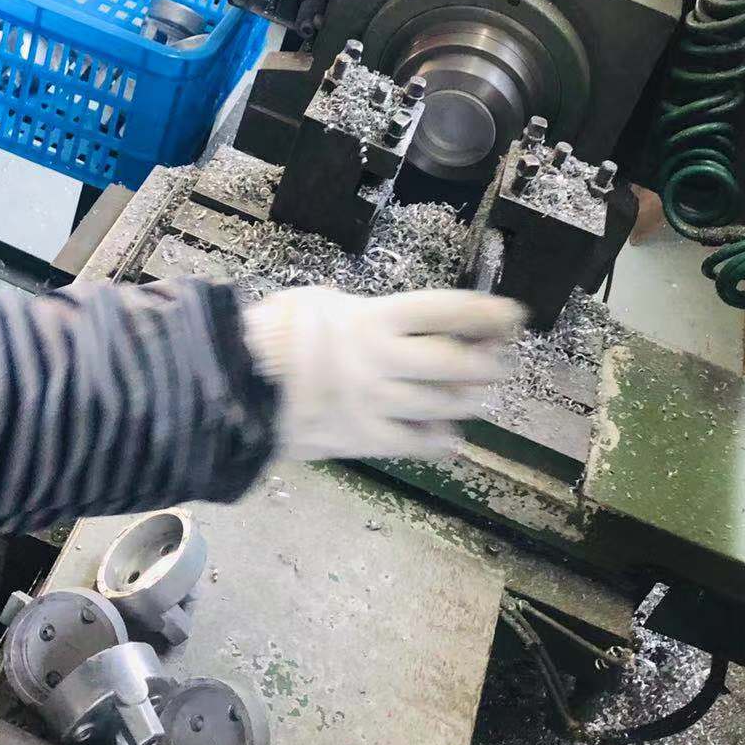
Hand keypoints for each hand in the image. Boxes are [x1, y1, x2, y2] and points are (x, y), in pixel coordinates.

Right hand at [242, 288, 522, 461]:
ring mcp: (376, 404)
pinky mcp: (364, 439)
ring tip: (478, 394)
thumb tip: (404, 322)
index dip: (488, 313)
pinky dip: (440, 439)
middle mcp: (384, 362)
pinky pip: (417, 442)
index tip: (514, 315)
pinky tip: (450, 435)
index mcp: (375, 319)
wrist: (231, 385)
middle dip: (488, 363)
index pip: (449, 312)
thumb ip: (369, 313)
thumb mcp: (321, 301)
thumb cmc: (273, 333)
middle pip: (459, 364)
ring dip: (469, 400)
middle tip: (498, 359)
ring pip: (445, 404)